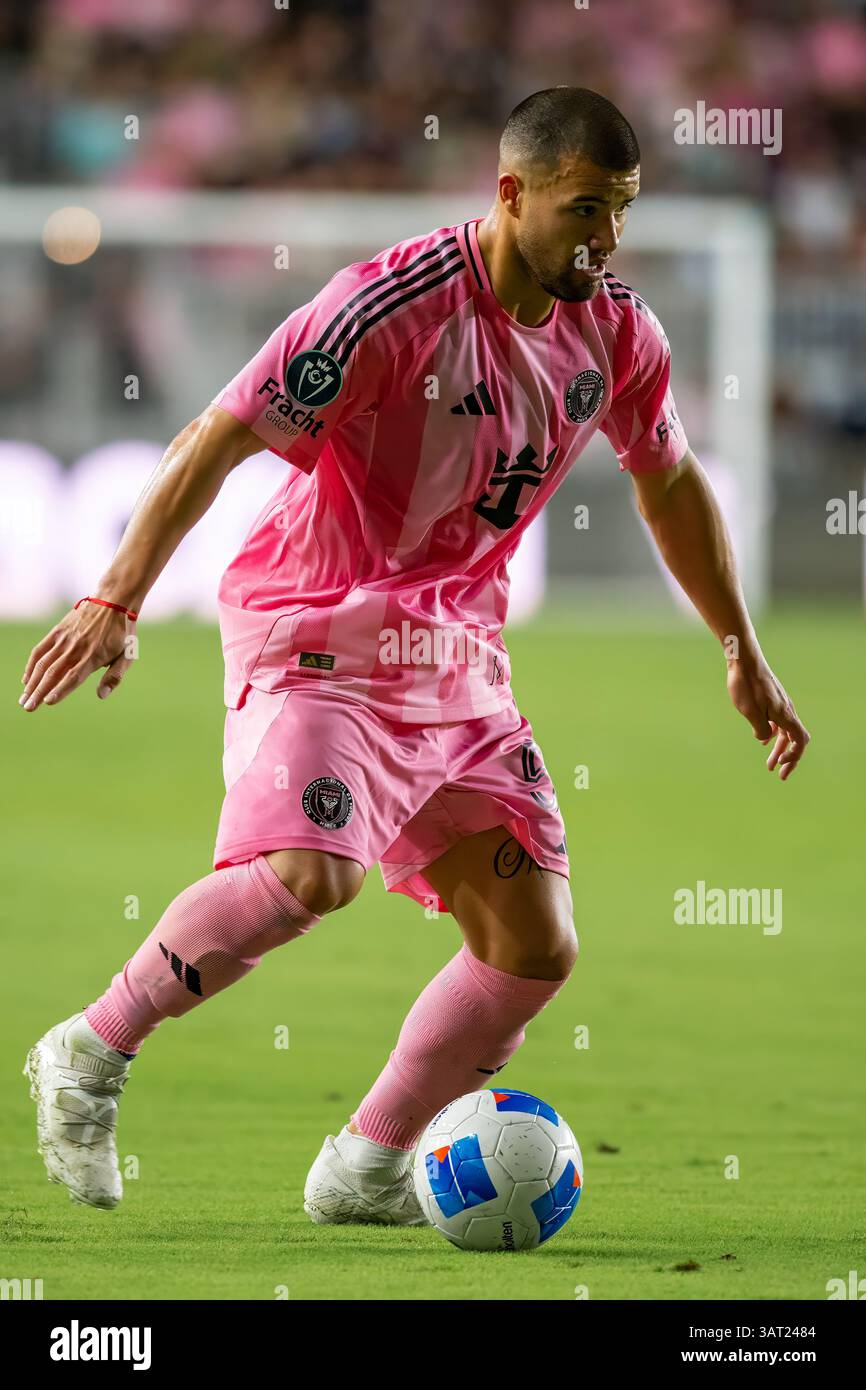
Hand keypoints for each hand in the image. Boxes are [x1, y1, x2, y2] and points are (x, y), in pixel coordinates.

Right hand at [20, 603, 135, 709]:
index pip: (73, 677)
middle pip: (53, 674)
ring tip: (24, 699)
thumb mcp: (127, 656)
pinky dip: (31, 665)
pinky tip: (27, 679)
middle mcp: (76, 649)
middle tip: (28, 708)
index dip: (60, 690)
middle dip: (38, 693)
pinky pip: (39, 650)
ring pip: (42, 664)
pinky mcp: (57, 632)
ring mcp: (64, 639)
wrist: (113, 601)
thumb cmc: (122, 633)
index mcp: (93, 657)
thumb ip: (114, 676)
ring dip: (31, 683)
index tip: (48, 702)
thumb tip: (101, 695)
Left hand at [726, 655, 809, 780]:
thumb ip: (760, 729)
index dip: (794, 756)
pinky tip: (763, 741)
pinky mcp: (772, 699)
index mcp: (784, 714)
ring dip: (780, 748)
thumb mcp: (749, 712)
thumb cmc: (746, 684)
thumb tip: (763, 739)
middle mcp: (787, 710)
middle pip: (795, 739)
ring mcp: (780, 704)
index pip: (799, 741)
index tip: (781, 764)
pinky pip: (778, 721)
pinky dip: (774, 734)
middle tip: (781, 774)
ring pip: (786, 731)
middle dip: (790, 758)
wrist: (743, 659)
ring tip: (770, 763)